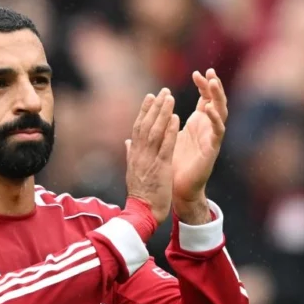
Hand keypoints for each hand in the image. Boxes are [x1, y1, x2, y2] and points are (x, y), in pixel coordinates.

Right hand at [125, 88, 179, 224]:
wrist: (142, 212)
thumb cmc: (140, 194)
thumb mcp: (132, 171)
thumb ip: (130, 154)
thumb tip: (127, 142)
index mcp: (134, 154)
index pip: (138, 128)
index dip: (144, 111)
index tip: (150, 97)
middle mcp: (139, 154)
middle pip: (146, 125)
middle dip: (154, 107)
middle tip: (162, 91)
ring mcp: (149, 160)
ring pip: (155, 131)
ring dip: (162, 113)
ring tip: (170, 98)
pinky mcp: (160, 167)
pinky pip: (165, 145)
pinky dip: (170, 131)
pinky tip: (176, 118)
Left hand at [172, 69, 228, 222]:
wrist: (176, 187)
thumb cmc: (173, 163)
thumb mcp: (169, 135)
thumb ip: (169, 121)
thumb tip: (160, 106)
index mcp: (198, 123)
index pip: (205, 99)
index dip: (203, 85)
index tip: (196, 73)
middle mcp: (207, 128)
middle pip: (216, 101)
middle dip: (214, 86)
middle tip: (209, 72)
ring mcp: (211, 137)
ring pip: (221, 112)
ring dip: (218, 97)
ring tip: (213, 83)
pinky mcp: (212, 149)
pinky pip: (217, 131)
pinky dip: (214, 119)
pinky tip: (208, 108)